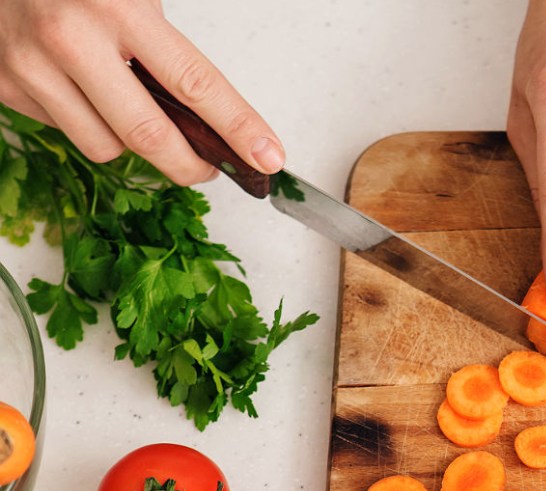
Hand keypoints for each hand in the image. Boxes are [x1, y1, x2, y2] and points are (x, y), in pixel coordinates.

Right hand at [0, 0, 282, 184]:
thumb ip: (168, 49)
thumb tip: (213, 117)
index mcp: (118, 9)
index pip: (195, 84)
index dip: (239, 128)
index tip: (268, 157)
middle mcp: (71, 40)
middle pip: (150, 136)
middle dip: (190, 165)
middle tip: (209, 168)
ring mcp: (30, 67)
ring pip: (105, 146)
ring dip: (133, 144)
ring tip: (137, 114)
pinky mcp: (4, 86)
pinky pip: (64, 132)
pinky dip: (87, 124)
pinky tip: (86, 93)